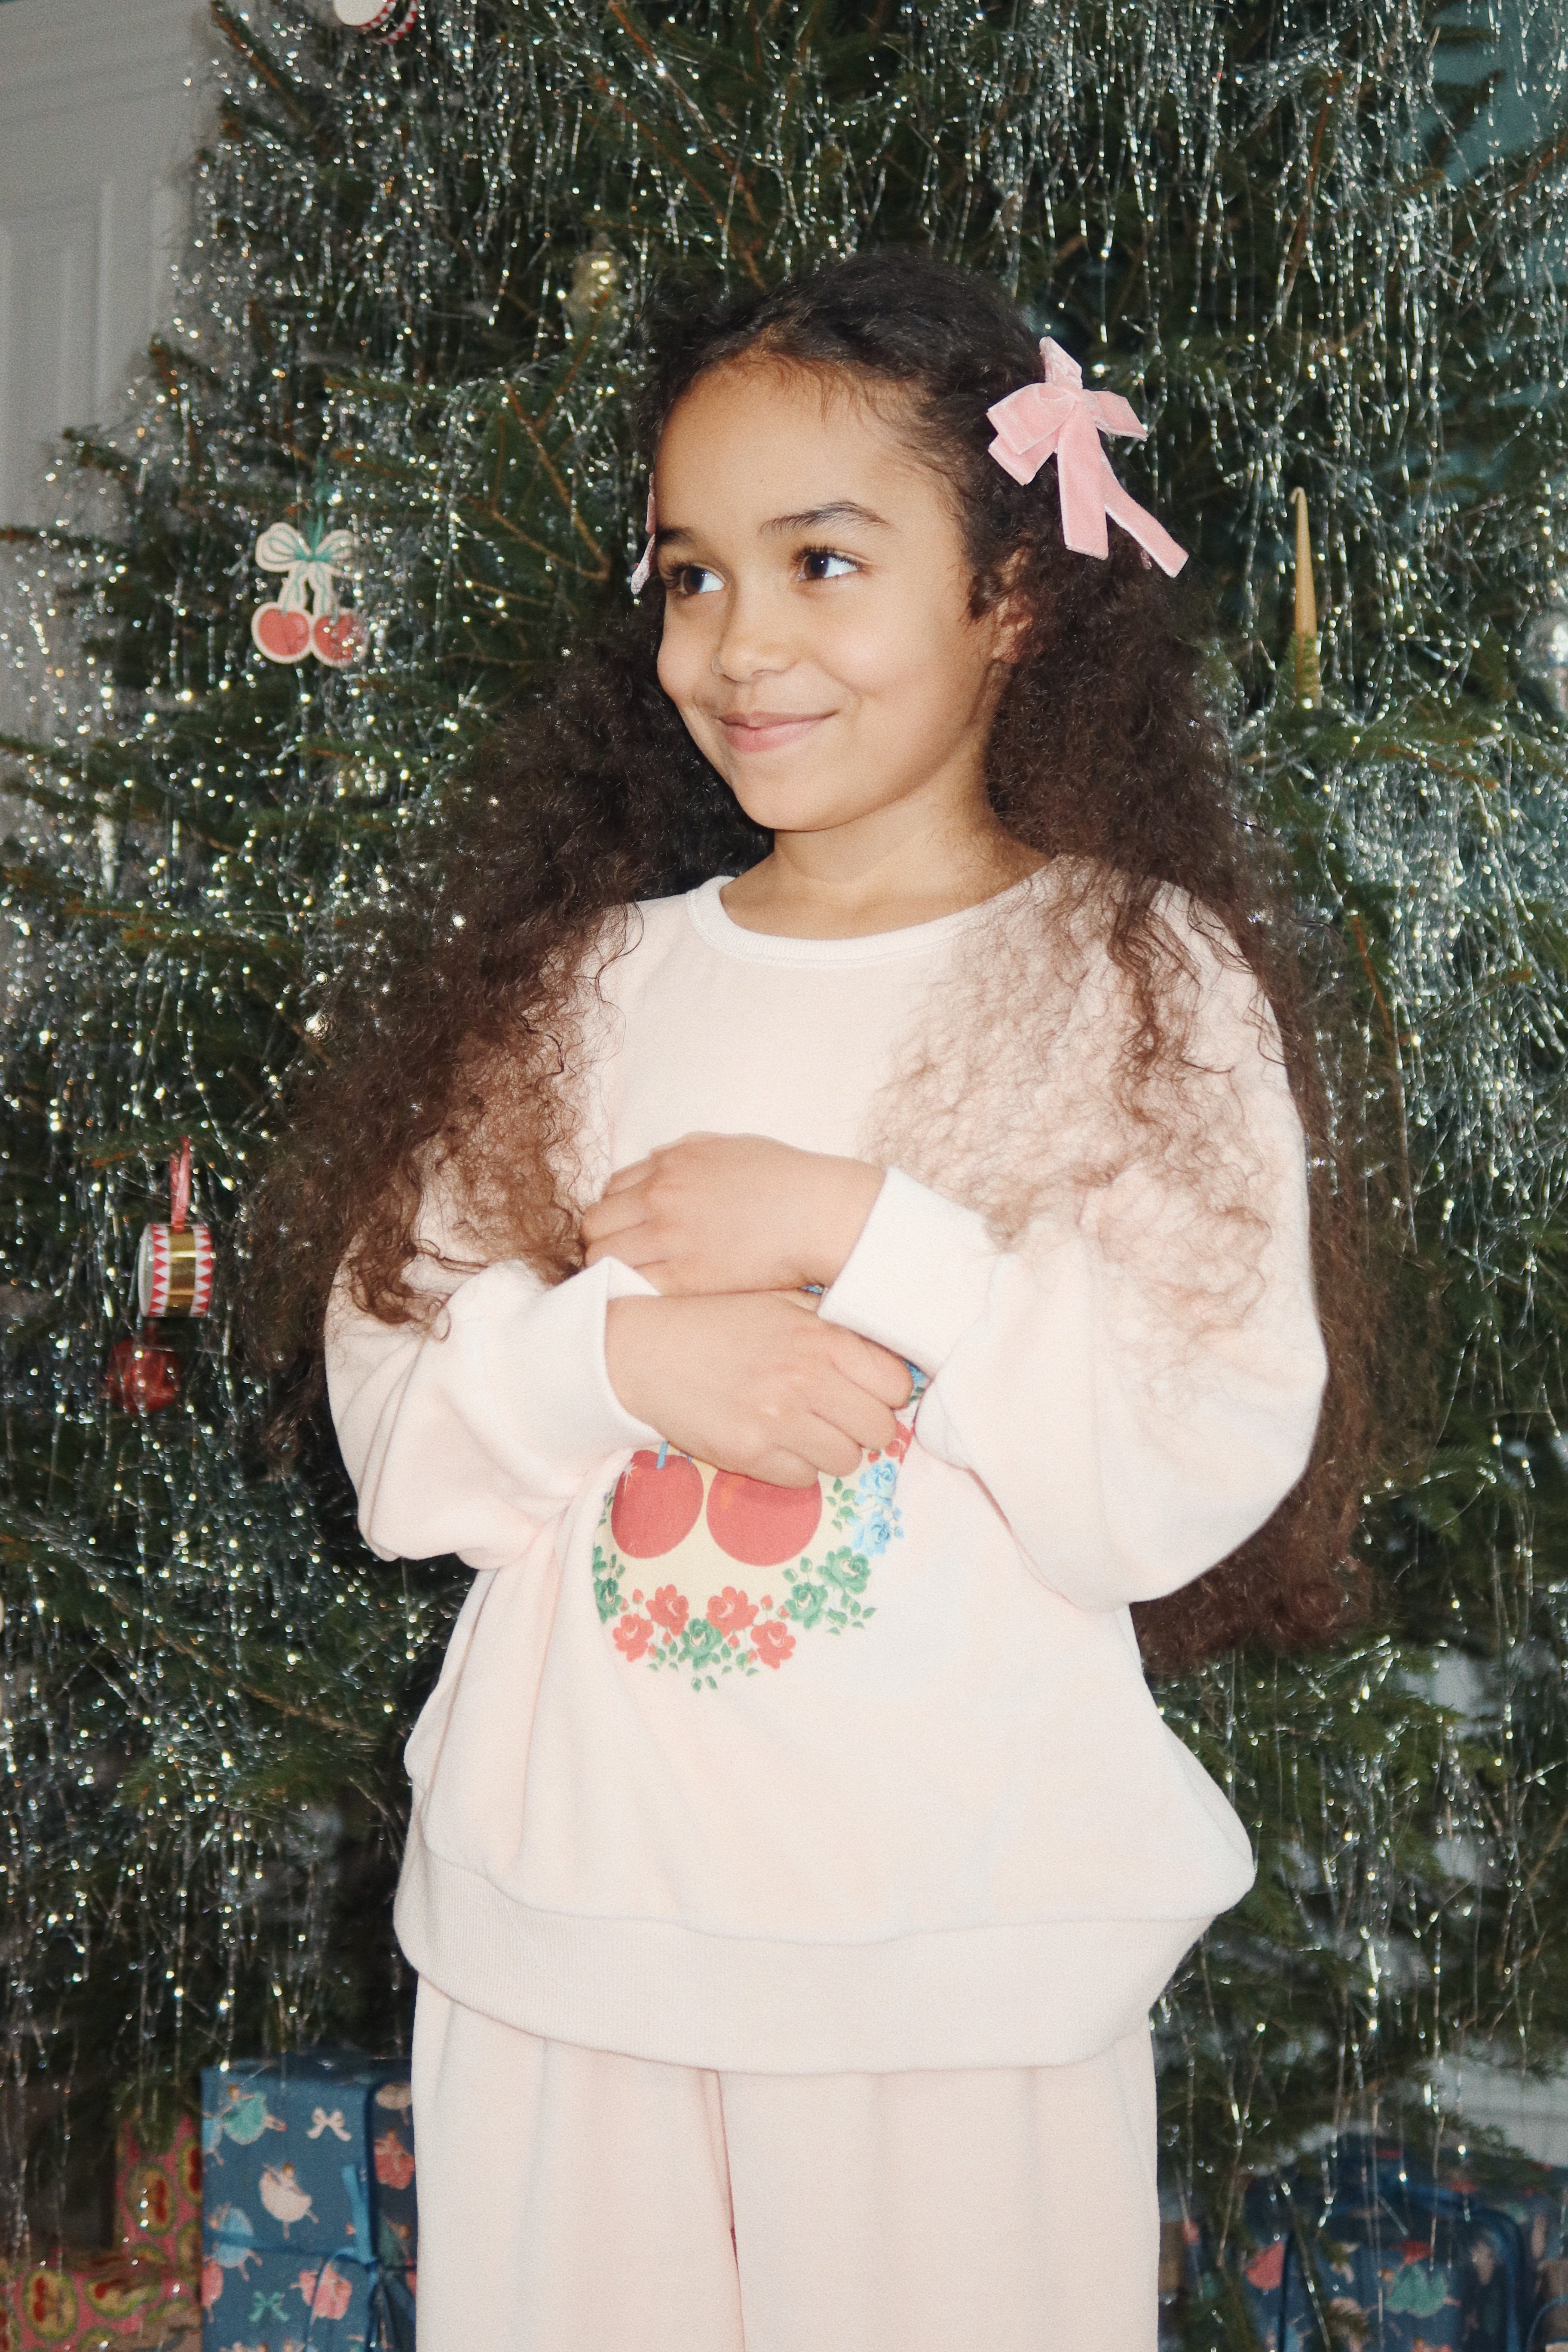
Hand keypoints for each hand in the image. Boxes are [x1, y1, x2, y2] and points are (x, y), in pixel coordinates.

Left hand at [581, 1133, 882, 1296]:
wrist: (819, 1212)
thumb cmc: (786, 1179)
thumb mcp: (729, 1147)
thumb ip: (685, 1153)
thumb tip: (658, 1161)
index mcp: (669, 1164)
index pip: (609, 1190)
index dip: (618, 1212)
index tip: (633, 1229)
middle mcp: (660, 1196)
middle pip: (595, 1225)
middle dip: (606, 1240)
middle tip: (630, 1257)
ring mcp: (669, 1237)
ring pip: (603, 1258)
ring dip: (615, 1269)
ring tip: (641, 1279)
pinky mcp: (685, 1276)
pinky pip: (633, 1286)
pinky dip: (635, 1291)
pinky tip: (656, 1293)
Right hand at [604, 1291, 911, 1484]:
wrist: (645, 1351)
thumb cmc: (718, 1323)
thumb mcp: (782, 1304)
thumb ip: (835, 1327)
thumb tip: (886, 1357)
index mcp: (821, 1338)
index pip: (896, 1384)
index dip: (885, 1392)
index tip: (866, 1391)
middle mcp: (805, 1379)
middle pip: (879, 1430)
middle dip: (864, 1426)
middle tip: (837, 1415)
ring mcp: (777, 1421)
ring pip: (846, 1461)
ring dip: (831, 1449)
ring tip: (803, 1428)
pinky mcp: (749, 1454)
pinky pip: (804, 1480)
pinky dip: (796, 1466)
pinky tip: (774, 1441)